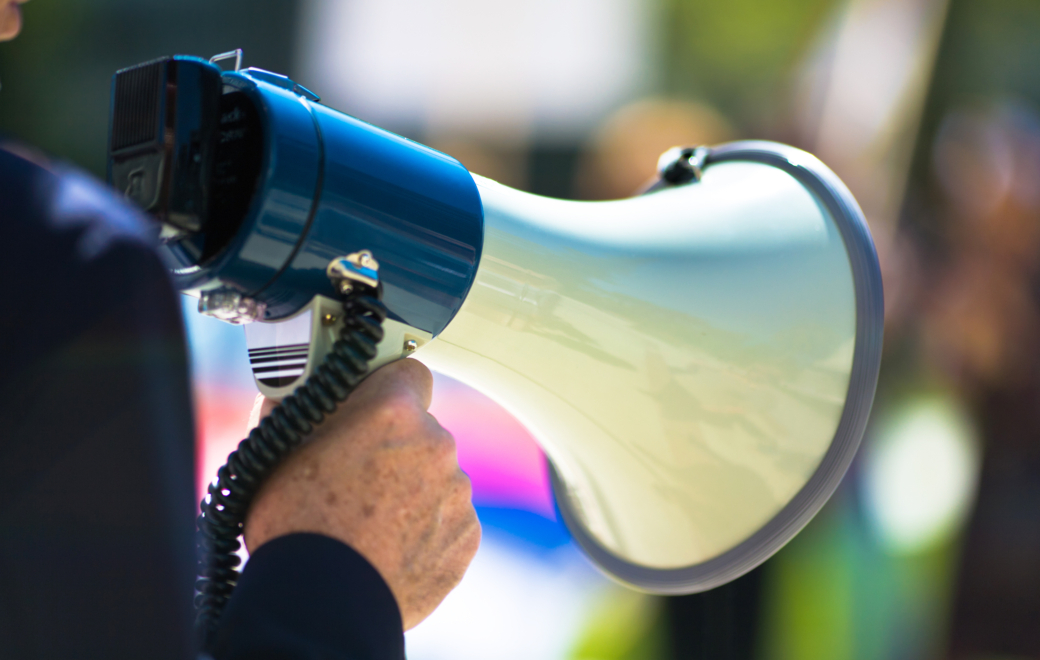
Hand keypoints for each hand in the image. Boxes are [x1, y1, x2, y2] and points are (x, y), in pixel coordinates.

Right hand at [243, 359, 480, 630]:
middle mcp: (436, 444)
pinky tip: (389, 546)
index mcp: (393, 411)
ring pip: (436, 477)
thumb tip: (304, 386)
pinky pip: (448, 519)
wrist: (324, 602)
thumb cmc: (296, 524)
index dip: (387, 387)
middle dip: (394, 446)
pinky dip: (426, 529)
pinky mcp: (466, 536)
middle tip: (355, 477)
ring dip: (411, 489)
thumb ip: (303, 406)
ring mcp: (456, 493)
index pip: (408, 371)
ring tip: (367, 522)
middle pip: (421, 431)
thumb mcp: (279, 448)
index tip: (372, 404)